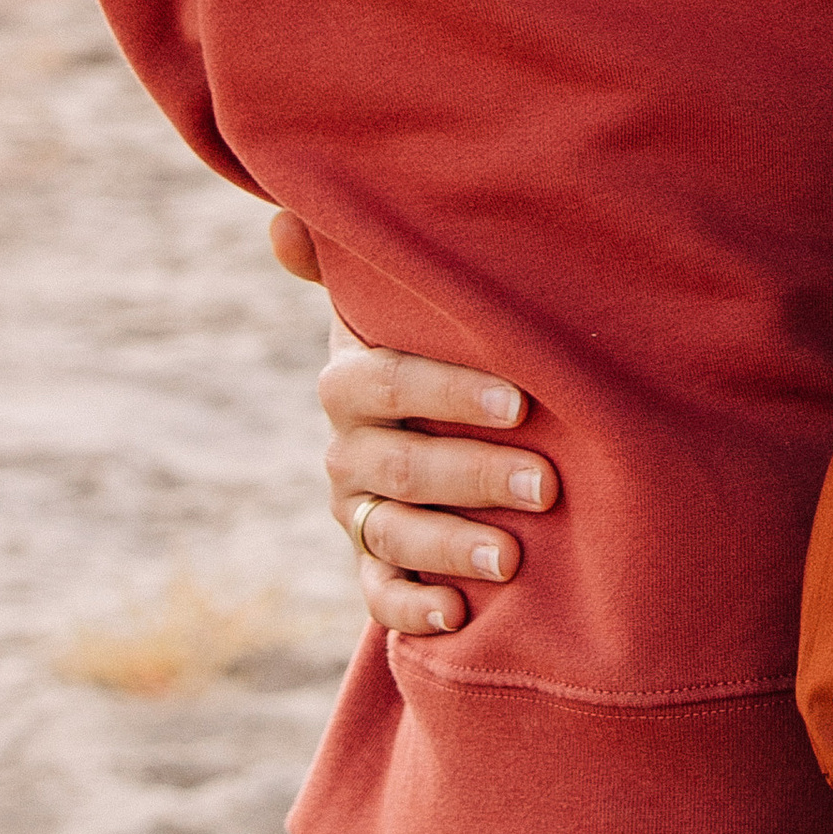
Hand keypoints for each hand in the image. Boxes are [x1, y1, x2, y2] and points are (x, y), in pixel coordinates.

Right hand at [270, 209, 558, 638]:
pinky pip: (378, 595)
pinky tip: (457, 616)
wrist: (429, 416)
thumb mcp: (397, 299)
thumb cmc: (432, 339)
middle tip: (548, 484)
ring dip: (449, 547)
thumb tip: (284, 217)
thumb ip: (354, 259)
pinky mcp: (370, 564)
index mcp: (350, 381)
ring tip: (513, 559)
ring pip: (391, 533)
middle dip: (473, 475)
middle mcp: (345, 449)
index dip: (449, 390)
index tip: (523, 399)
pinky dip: (412, 609)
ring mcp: (354, 511)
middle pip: (400, 465)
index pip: (388, 382)